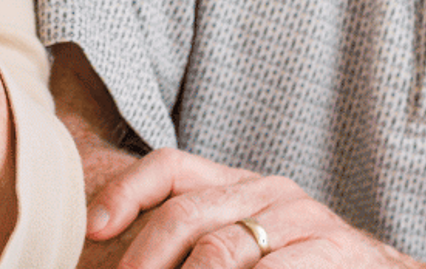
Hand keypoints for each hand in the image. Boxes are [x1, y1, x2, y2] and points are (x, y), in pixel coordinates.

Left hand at [87, 150, 425, 268]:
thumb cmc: (296, 260)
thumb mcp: (240, 238)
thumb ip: (192, 236)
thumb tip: (116, 248)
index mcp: (235, 182)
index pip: (169, 167)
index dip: (126, 193)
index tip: (93, 229)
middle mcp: (265, 190)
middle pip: (185, 212)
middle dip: (145, 257)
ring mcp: (300, 219)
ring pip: (221, 250)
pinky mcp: (331, 249)